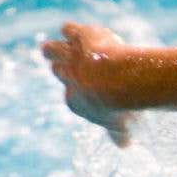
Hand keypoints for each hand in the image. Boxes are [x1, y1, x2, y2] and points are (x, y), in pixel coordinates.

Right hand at [42, 22, 133, 146]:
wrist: (113, 80)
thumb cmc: (118, 106)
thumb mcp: (119, 124)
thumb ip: (119, 134)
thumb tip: (125, 146)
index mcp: (74, 101)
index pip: (71, 96)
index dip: (79, 93)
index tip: (91, 91)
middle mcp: (67, 78)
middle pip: (58, 70)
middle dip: (63, 68)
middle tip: (70, 66)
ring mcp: (70, 57)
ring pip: (52, 49)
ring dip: (54, 48)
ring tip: (58, 46)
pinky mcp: (77, 37)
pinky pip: (68, 29)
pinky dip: (72, 30)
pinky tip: (79, 31)